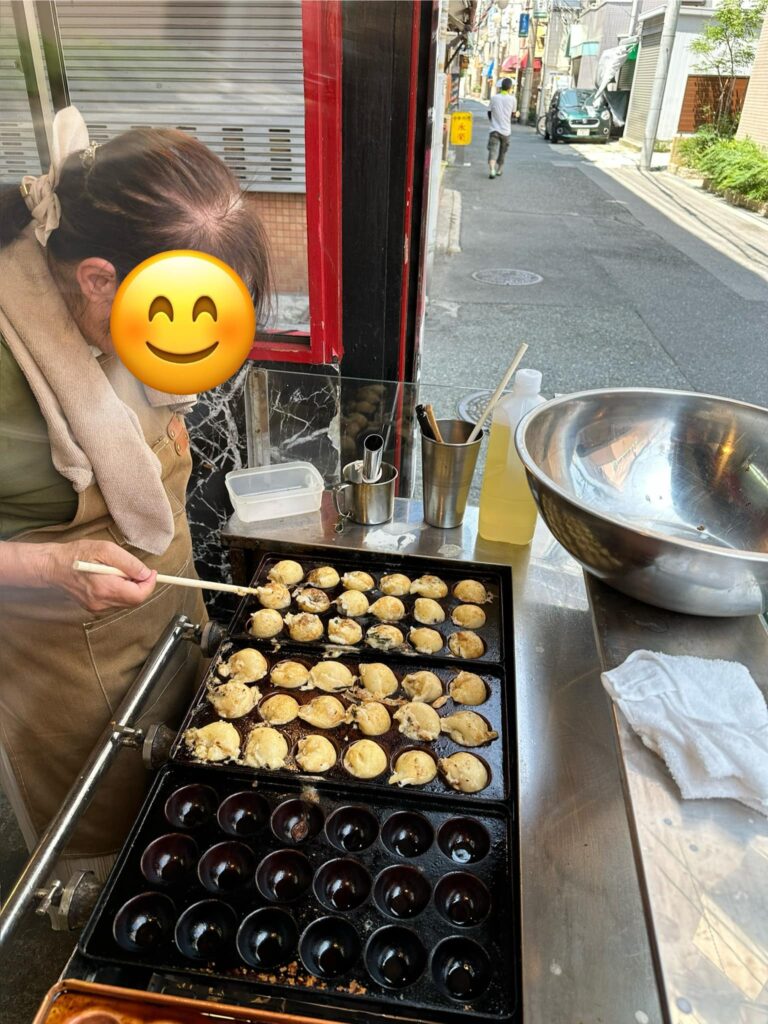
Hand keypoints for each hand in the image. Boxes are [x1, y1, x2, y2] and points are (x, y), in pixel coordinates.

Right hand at [42, 539, 156, 612]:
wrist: (52, 566)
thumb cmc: (76, 554)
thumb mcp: (106, 550)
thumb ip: (129, 563)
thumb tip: (146, 573)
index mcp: (106, 588)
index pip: (138, 596)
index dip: (149, 584)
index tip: (151, 572)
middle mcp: (101, 602)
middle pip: (134, 601)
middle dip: (141, 586)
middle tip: (136, 570)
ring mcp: (96, 607)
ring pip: (125, 602)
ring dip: (130, 588)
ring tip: (118, 571)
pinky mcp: (93, 607)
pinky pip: (115, 602)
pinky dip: (119, 591)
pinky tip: (110, 579)